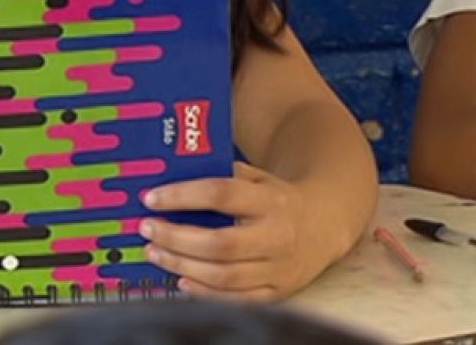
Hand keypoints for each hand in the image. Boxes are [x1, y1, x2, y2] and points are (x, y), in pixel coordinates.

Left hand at [140, 162, 318, 301]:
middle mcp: (278, 235)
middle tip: (148, 229)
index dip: (183, 196)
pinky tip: (182, 280)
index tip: (152, 198)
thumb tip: (177, 178)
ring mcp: (279, 267)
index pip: (222, 195)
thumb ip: (228, 177)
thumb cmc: (282, 201)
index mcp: (274, 200)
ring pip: (223, 275)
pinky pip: (235, 299)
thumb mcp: (262, 179)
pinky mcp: (278, 291)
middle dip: (176, 238)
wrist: (327, 225)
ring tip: (156, 253)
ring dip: (182, 265)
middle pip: (219, 243)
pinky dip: (204, 293)